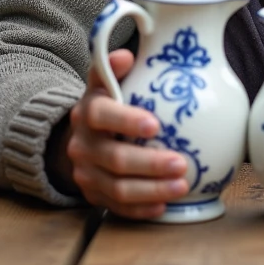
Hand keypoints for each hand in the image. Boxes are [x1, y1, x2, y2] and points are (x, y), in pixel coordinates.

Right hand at [51, 50, 190, 219]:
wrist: (82, 137)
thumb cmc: (108, 105)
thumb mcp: (105, 81)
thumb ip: (113, 67)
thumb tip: (125, 55)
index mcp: (87, 111)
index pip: (101, 114)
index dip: (127, 120)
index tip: (156, 125)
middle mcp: (82, 144)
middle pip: (114, 158)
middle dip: (150, 163)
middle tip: (181, 163)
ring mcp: (86, 173)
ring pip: (118, 188)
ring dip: (152, 190)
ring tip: (182, 185)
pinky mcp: (93, 195)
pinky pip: (118, 208)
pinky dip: (142, 209)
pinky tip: (164, 206)